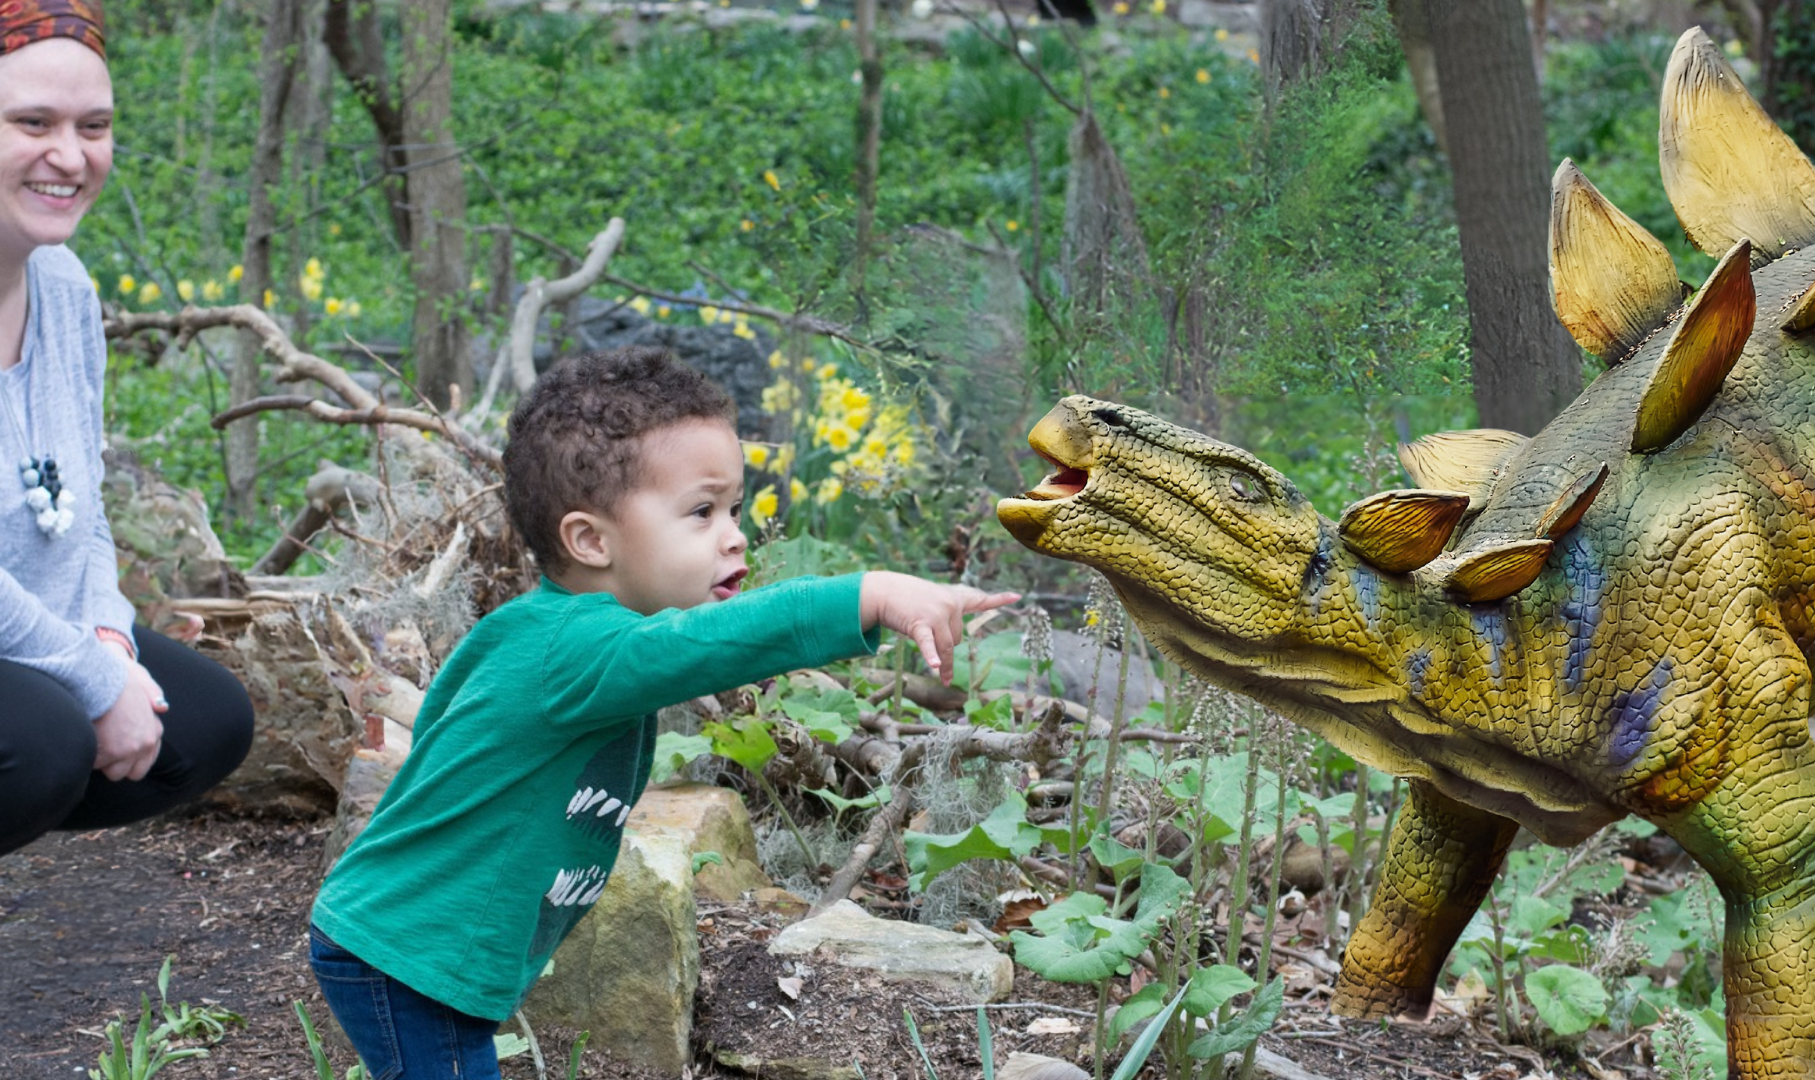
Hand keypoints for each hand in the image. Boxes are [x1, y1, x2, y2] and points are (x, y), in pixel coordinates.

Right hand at [92, 642, 167, 782]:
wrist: (101, 678)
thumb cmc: (116, 680)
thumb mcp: (142, 686)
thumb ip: (152, 699)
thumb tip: (162, 706)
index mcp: (154, 730)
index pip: (147, 761)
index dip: (130, 760)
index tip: (118, 753)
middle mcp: (146, 743)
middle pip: (132, 773)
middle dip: (117, 765)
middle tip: (104, 748)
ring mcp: (129, 750)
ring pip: (113, 772)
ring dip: (102, 762)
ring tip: (95, 740)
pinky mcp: (110, 753)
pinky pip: (95, 765)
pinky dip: (88, 757)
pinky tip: (86, 738)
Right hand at [860, 571, 1019, 683]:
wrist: (884, 591)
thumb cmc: (906, 598)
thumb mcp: (931, 600)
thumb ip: (947, 614)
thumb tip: (949, 642)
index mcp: (954, 598)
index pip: (979, 599)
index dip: (998, 599)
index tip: (1017, 596)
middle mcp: (949, 605)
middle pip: (957, 638)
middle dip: (946, 644)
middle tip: (928, 634)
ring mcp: (936, 615)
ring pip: (947, 647)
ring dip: (944, 664)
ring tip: (943, 678)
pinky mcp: (919, 625)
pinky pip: (929, 645)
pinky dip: (931, 656)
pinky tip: (934, 667)